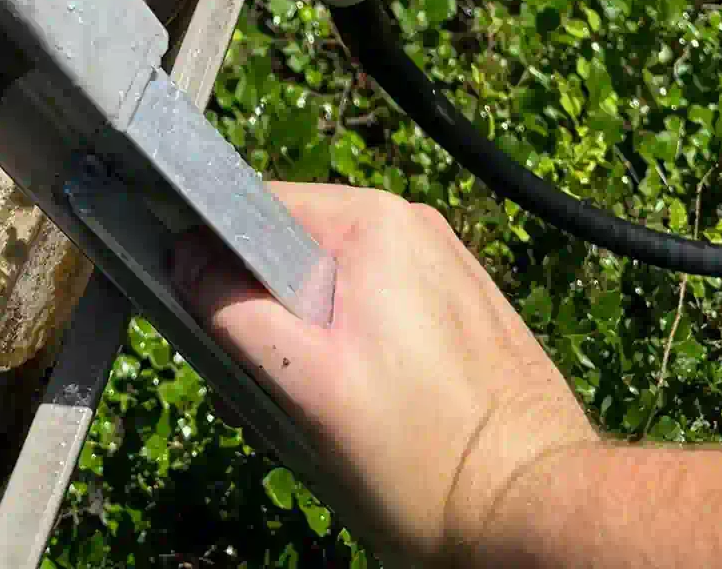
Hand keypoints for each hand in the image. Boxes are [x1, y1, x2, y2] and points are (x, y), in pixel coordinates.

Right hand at [170, 182, 594, 566]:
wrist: (537, 511)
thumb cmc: (426, 460)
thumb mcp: (306, 387)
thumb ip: (236, 313)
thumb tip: (184, 258)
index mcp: (376, 220)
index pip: (259, 210)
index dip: (221, 268)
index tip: (216, 331)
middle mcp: (414, 225)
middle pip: (296, 253)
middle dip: (270, 320)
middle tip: (276, 396)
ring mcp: (444, 266)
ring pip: (336, 289)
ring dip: (312, 345)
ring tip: (328, 415)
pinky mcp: (462, 308)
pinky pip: (381, 312)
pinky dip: (358, 354)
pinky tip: (369, 413)